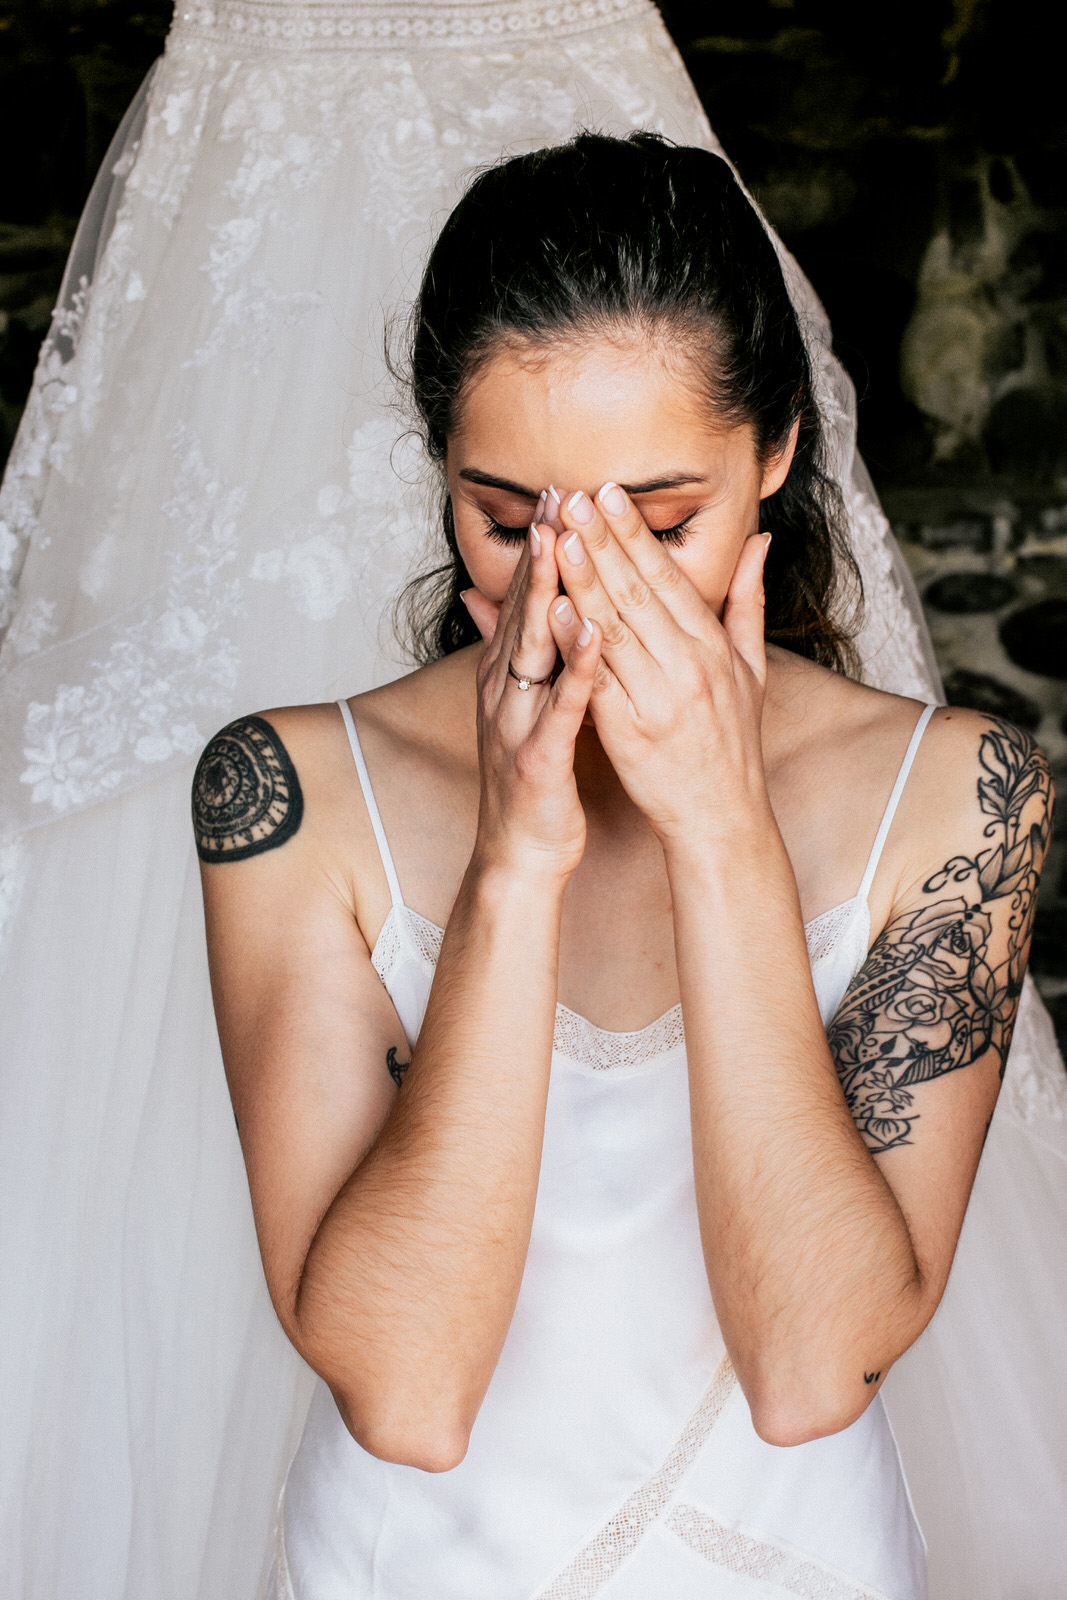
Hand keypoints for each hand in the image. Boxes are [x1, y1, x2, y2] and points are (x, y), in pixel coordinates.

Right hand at [464, 517, 602, 880]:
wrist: (520, 854)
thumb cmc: (535, 779)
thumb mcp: (527, 706)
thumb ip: (521, 654)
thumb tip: (498, 603)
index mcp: (509, 677)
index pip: (526, 601)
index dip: (540, 550)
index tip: (559, 496)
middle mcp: (505, 691)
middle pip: (523, 610)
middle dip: (540, 554)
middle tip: (556, 496)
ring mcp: (516, 722)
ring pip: (533, 648)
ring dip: (548, 594)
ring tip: (565, 542)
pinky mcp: (536, 757)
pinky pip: (561, 706)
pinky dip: (576, 666)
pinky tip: (594, 630)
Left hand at [551, 482, 772, 845]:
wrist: (720, 818)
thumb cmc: (731, 744)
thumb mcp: (752, 669)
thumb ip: (748, 602)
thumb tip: (759, 542)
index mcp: (713, 646)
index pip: (668, 576)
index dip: (635, 533)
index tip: (608, 492)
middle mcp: (689, 665)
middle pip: (638, 591)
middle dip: (602, 540)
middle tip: (572, 496)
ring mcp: (660, 697)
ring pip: (614, 627)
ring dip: (583, 579)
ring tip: (557, 537)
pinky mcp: (630, 731)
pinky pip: (598, 678)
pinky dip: (576, 642)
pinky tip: (554, 609)